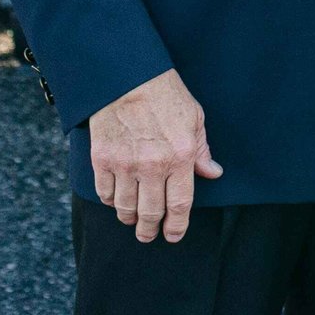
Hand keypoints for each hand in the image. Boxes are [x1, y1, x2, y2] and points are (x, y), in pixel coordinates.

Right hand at [88, 68, 222, 243]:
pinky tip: (117, 200)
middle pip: (151, 213)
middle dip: (150, 230)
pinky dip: (111, 201)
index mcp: (180, 156)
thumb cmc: (166, 96)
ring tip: (134, 220)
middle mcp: (153, 165)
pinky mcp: (102, 160)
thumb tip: (213, 173)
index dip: (177, 226)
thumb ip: (202, 150)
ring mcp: (125, 164)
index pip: (180, 204)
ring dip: (130, 219)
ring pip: (126, 208)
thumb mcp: (195, 119)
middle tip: (149, 236)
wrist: (129, 78)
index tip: (173, 235)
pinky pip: (105, 193)